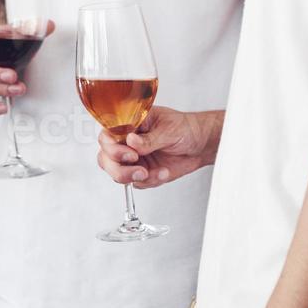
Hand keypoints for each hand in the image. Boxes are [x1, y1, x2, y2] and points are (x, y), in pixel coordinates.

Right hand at [97, 107, 221, 188]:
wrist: (201, 145)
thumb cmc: (185, 128)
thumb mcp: (169, 129)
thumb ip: (150, 138)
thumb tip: (131, 141)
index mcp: (130, 124)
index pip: (107, 135)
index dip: (112, 147)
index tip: (130, 153)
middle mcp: (127, 142)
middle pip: (105, 158)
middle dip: (119, 168)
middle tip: (139, 168)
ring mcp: (133, 159)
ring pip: (117, 173)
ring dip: (133, 177)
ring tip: (150, 173)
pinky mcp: (142, 172)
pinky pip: (136, 183)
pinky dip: (150, 181)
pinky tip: (163, 172)